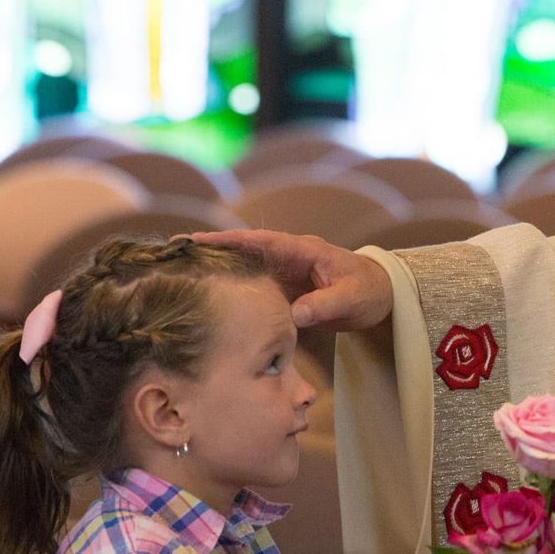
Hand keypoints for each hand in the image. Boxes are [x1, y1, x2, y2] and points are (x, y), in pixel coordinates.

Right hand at [188, 230, 392, 329]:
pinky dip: (232, 291)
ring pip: (245, 269)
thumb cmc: (370, 291)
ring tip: (177, 273)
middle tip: (172, 251)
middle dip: (210, 251)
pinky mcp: (285, 291)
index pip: (260, 241)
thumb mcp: (352, 298)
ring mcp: (284, 274)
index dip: (229, 240)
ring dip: (216, 270)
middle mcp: (288, 258)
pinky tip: (208, 299)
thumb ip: (326, 304)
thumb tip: (296, 313)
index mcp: (303, 250)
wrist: (382, 297)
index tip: (198, 240)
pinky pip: (254, 288)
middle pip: (243, 251)